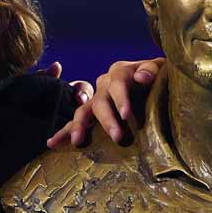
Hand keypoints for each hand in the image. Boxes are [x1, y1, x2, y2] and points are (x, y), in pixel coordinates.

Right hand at [47, 58, 161, 147]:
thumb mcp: (159, 69)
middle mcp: (104, 84)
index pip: (118, 82)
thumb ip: (151, 70)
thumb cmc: (159, 78)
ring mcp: (96, 99)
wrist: (155, 84)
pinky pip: (74, 122)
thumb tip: (142, 77)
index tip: (127, 115)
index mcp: (120, 72)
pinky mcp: (91, 114)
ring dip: (80, 127)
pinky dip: (63, 132)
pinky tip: (51, 143)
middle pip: (101, 101)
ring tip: (78, 141)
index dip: (121, 98)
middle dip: (107, 120)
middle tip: (118, 137)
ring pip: (83, 112)